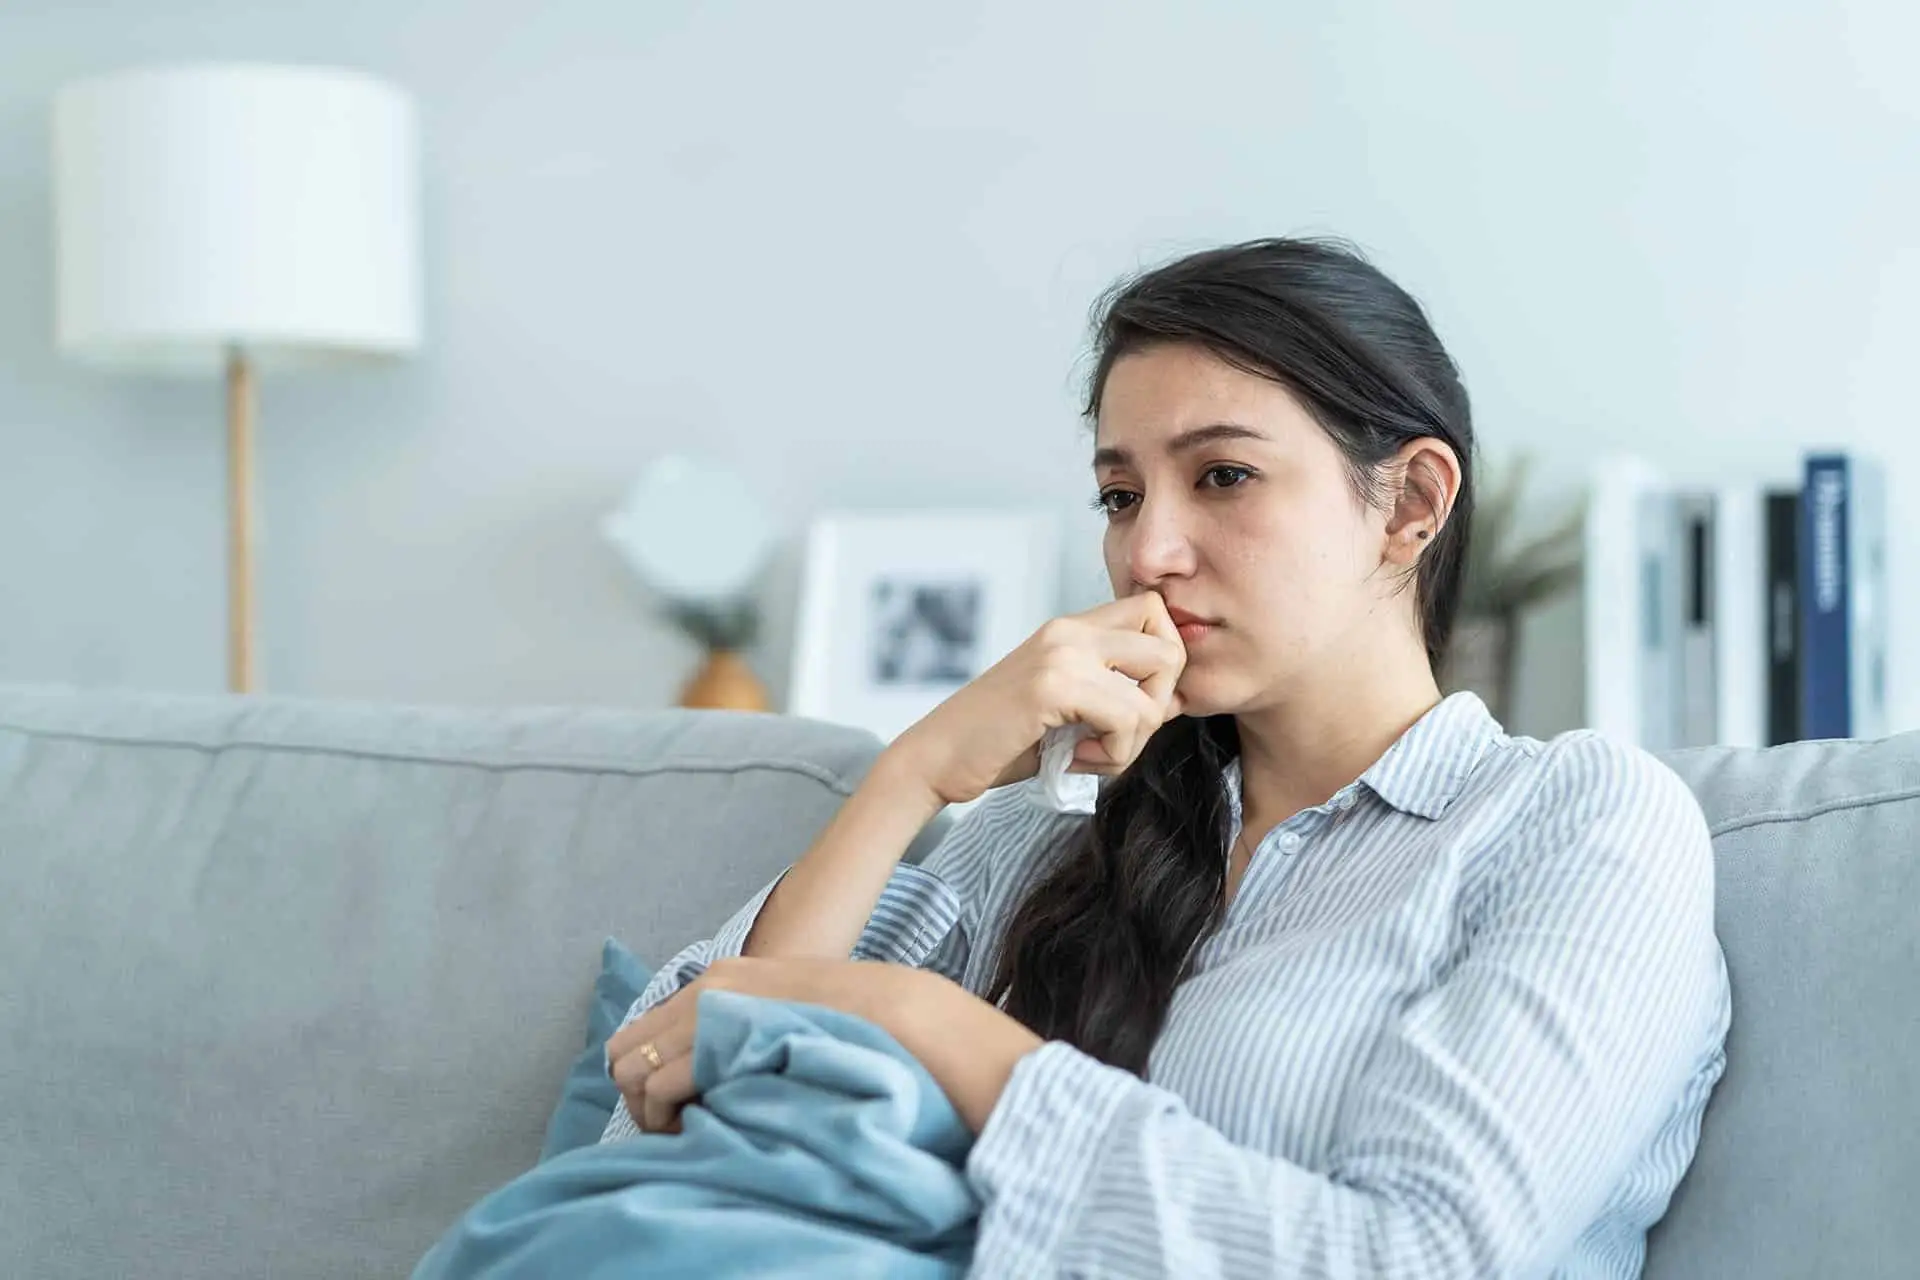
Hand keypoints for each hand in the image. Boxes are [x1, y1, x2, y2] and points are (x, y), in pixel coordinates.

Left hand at [605, 957, 917, 1133]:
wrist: (889, 1013)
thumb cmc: (847, 1023)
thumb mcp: (783, 1010)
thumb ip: (743, 1030)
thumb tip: (713, 1073)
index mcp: (717, 979)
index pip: (641, 1030)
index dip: (645, 1077)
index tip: (675, 1108)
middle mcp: (703, 990)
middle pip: (622, 1052)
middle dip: (637, 1096)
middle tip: (675, 1126)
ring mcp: (707, 1014)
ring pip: (631, 1072)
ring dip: (650, 1110)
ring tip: (689, 1131)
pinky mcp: (717, 1042)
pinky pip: (660, 1086)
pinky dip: (667, 1116)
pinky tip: (699, 1128)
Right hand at [887, 593, 1187, 806]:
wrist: (935, 759)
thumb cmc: (999, 741)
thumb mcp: (1065, 707)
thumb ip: (1112, 693)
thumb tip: (1174, 702)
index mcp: (1070, 629)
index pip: (1155, 614)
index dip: (1164, 664)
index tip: (1134, 705)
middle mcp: (1068, 631)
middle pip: (1170, 648)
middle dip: (1160, 705)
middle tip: (1120, 735)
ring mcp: (1060, 654)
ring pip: (1152, 696)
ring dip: (1132, 743)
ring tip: (1091, 753)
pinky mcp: (1051, 686)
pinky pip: (1127, 720)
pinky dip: (1113, 754)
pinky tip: (1075, 759)